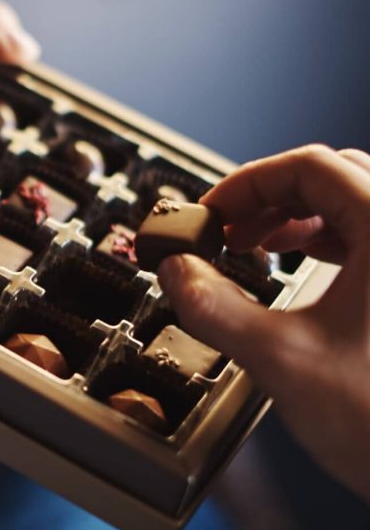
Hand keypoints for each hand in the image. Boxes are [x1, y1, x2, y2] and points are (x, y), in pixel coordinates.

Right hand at [157, 145, 369, 503]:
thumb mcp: (281, 361)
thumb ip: (216, 309)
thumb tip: (177, 272)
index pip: (311, 167)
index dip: (247, 183)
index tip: (211, 214)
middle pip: (337, 176)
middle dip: (271, 197)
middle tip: (229, 229)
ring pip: (358, 203)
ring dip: (299, 216)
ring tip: (256, 244)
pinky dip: (328, 241)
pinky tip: (299, 267)